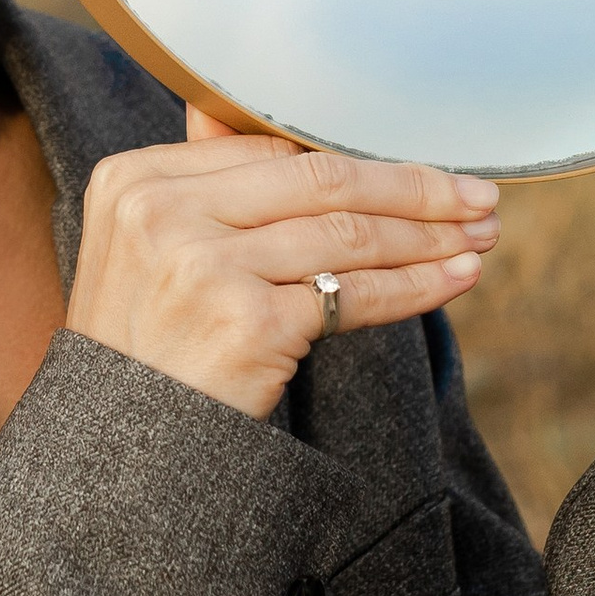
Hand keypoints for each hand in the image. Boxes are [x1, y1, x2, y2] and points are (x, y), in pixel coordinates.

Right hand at [66, 111, 499, 420]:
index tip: (419, 171)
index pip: (273, 150)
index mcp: (135, 179)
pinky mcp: (245, 323)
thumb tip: (305, 136)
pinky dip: (414, 287)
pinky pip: (352, 294)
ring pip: (346, 235)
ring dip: (428, 237)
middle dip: (412, 187)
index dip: (357, 159)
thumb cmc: (147, 354)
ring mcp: (201, 265)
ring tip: (479, 237)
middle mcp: (162, 212)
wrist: (116, 459)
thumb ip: (212, 190)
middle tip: (476, 196)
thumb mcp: (151, 254)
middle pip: (318, 180)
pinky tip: (454, 279)